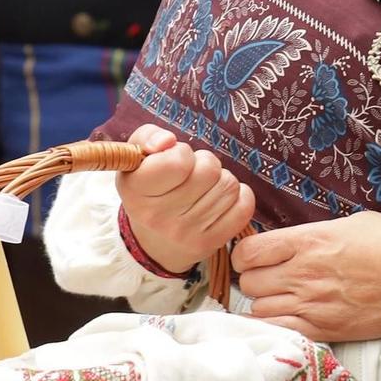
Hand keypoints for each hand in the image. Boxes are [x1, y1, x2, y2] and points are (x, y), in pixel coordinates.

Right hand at [115, 125, 254, 276]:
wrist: (155, 239)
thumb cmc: (151, 186)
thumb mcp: (138, 158)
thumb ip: (148, 137)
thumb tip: (168, 141)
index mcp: (135, 191)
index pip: (178, 162)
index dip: (182, 152)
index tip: (175, 159)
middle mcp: (158, 216)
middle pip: (210, 170)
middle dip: (206, 163)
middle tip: (192, 173)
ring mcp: (185, 233)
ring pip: (229, 185)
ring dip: (221, 179)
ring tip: (204, 188)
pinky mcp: (210, 243)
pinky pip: (244, 206)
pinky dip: (239, 196)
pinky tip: (220, 199)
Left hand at [233, 212, 380, 342]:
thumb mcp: (350, 223)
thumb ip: (315, 234)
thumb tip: (295, 244)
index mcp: (308, 240)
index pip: (249, 252)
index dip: (246, 256)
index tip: (255, 258)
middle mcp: (303, 272)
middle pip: (250, 283)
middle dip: (255, 281)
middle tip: (270, 280)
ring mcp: (312, 303)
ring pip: (259, 310)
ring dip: (266, 305)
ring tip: (282, 301)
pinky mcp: (324, 328)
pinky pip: (280, 332)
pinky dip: (276, 327)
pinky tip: (286, 320)